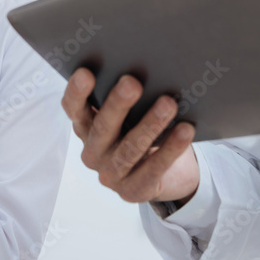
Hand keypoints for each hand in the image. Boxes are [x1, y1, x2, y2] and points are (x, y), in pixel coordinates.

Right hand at [62, 68, 198, 204]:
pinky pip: (154, 168)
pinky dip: (171, 148)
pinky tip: (185, 130)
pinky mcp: (133, 191)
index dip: (77, 93)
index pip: (74, 109)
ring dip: (150, 124)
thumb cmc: (140, 131)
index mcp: (86, 127)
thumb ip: (126, 99)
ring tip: (168, 104)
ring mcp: (111, 175)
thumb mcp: (128, 116)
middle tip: (132, 83)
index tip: (86, 73)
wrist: (162, 174)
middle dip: (118, 104)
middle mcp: (93, 152)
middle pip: (103, 127)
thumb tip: (147, 68)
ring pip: (130, 148)